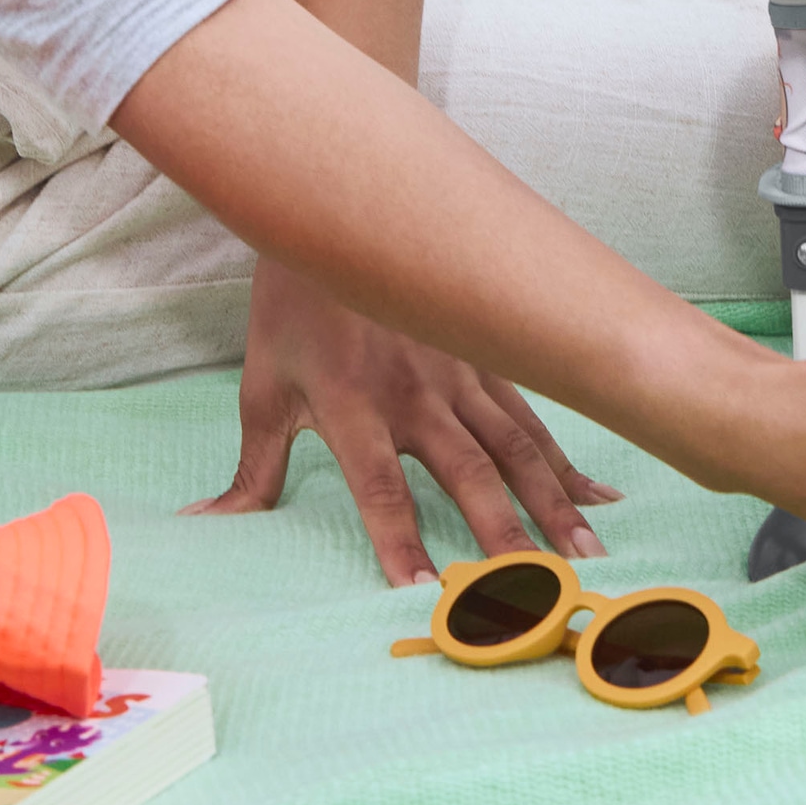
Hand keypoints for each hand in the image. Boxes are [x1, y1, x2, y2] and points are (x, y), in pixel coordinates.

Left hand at [185, 260, 621, 585]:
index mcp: (357, 406)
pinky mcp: (490, 356)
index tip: (426, 592)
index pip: (383, 487)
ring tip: (585, 551)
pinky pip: (536, 414)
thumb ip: (252, 469)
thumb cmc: (296, 308)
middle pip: (471, 472)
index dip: (402, 540)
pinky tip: (601, 491)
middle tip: (539, 586)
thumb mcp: (263, 388)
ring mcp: (465, 371)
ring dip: (554, 499)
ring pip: (519, 444)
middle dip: (506, 532)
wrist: (343, 212)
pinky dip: (568, 456)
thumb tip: (204, 528)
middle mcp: (420, 393)